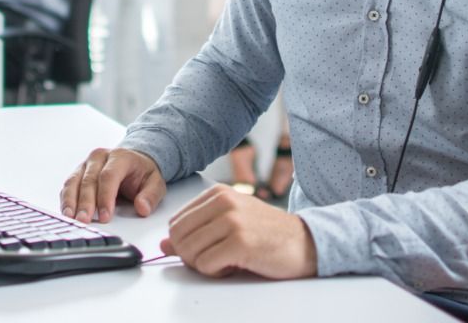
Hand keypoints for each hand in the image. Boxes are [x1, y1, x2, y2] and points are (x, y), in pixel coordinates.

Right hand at [60, 147, 166, 223]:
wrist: (134, 160)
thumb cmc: (142, 172)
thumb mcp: (155, 182)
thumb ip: (151, 195)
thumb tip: (142, 208)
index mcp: (120, 157)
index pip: (109, 176)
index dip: (105, 197)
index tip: (105, 216)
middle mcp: (99, 157)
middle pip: (89, 180)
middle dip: (86, 202)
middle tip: (85, 220)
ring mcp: (86, 164)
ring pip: (74, 182)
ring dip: (71, 201)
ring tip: (71, 217)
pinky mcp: (78, 173)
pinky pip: (68, 185)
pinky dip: (66, 199)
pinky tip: (67, 212)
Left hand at [159, 185, 317, 278]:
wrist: (304, 242)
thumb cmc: (266, 234)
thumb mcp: (228, 226)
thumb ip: (195, 232)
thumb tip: (163, 245)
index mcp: (218, 193)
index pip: (175, 223)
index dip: (184, 244)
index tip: (205, 248)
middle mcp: (224, 202)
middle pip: (178, 238)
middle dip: (191, 256)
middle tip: (215, 258)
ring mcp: (233, 221)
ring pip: (189, 252)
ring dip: (205, 265)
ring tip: (228, 260)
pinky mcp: (241, 242)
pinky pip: (206, 265)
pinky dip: (216, 272)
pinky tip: (235, 265)